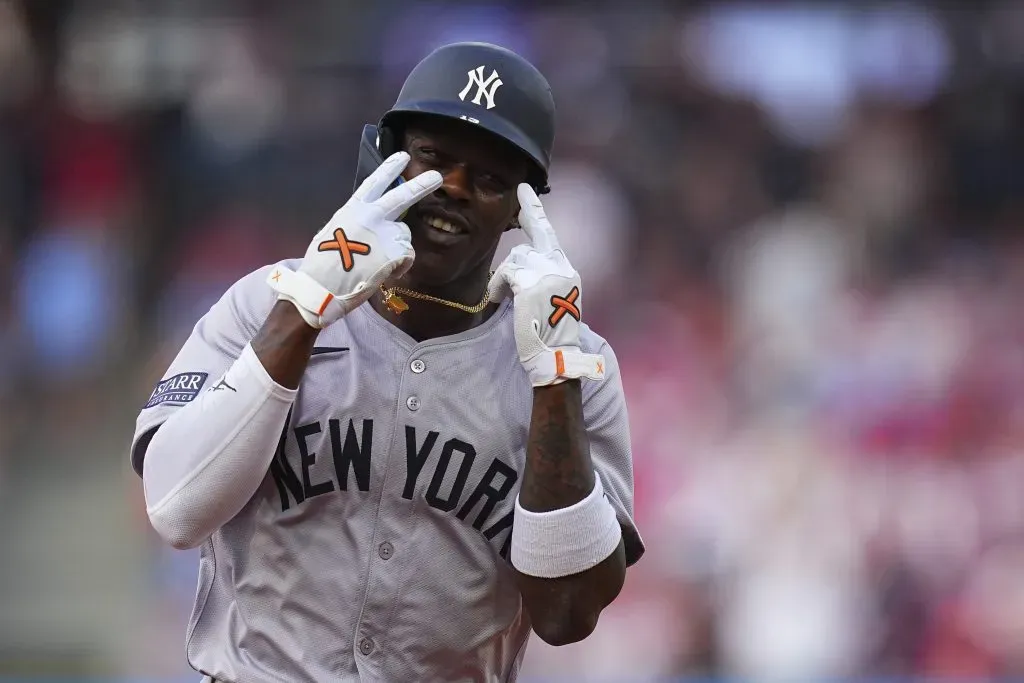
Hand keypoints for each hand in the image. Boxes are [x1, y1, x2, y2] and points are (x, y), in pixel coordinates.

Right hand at [268, 152, 441, 328]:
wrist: (322, 287)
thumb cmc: (323, 265)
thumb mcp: (334, 232)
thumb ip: (355, 223)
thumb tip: (369, 226)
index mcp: (352, 209)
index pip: (374, 183)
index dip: (389, 168)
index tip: (403, 157)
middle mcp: (371, 215)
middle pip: (402, 196)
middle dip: (421, 185)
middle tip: (437, 177)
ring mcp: (384, 232)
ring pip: (404, 235)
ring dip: (397, 248)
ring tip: (377, 263)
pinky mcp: (395, 251)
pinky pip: (407, 256)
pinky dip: (400, 266)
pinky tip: (384, 272)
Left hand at [487, 184, 605, 386]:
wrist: (555, 353)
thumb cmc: (549, 333)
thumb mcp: (549, 298)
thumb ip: (539, 277)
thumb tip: (517, 264)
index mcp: (566, 271)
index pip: (550, 236)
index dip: (536, 212)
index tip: (526, 193)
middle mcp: (561, 267)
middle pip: (534, 240)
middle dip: (528, 218)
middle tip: (521, 196)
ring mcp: (547, 273)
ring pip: (515, 259)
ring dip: (505, 278)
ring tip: (504, 297)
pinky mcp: (531, 283)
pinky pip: (505, 274)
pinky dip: (498, 287)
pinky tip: (499, 299)